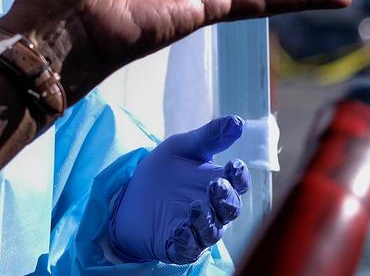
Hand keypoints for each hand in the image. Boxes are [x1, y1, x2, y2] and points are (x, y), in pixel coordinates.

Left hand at [110, 116, 251, 263]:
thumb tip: (238, 121)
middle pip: (230, 208)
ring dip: (207, 220)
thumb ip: (209, 137)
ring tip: (196, 206)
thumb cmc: (164, 171)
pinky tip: (180, 231)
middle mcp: (214, 209)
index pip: (237, 182)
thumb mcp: (182, 148)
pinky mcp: (179, 245)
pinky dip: (187, 241)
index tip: (233, 165)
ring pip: (212, 230)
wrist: (130, 196)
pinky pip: (189, 248)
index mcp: (218, 183)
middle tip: (215, 185)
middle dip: (226, 198)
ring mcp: (198, 229)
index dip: (238, 175)